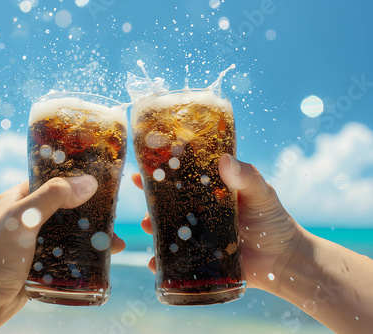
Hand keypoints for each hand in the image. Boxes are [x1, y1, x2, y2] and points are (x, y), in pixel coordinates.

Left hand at [0, 176, 124, 333]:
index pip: (53, 182)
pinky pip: (65, 259)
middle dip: (91, 215)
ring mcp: (33, 244)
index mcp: (19, 199)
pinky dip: (83, 259)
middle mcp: (27, 219)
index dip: (77, 181)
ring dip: (91, 239)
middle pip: (66, 211)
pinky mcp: (38, 267)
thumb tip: (88, 182)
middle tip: (114, 219)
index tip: (103, 185)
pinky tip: (101, 262)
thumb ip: (52, 197)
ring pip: (68, 236)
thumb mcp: (22, 219)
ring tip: (115, 245)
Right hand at [132, 154, 302, 290]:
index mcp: (210, 194)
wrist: (284, 261)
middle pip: (168, 204)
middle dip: (151, 203)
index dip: (162, 173)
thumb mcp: (261, 194)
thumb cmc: (273, 221)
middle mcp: (199, 213)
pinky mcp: (199, 259)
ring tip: (148, 227)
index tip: (143, 169)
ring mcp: (197, 236)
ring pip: (167, 230)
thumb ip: (246, 176)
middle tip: (144, 199)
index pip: (182, 179)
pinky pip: (176, 260)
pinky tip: (155, 262)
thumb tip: (224, 159)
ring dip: (153, 228)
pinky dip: (162, 261)